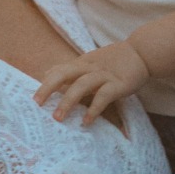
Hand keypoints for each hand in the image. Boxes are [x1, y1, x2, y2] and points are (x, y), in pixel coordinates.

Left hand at [34, 40, 149, 124]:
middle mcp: (90, 67)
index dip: (45, 82)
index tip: (32, 98)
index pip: (59, 70)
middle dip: (49, 88)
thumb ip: (70, 68)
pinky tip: (86, 121)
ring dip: (68, 101)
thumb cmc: (115, 60)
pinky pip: (103, 96)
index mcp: (82, 62)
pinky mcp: (118, 84)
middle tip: (37, 104)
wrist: (143, 52)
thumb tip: (47, 72)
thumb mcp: (89, 61)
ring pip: (81, 85)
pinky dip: (94, 109)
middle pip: (64, 74)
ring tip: (58, 118)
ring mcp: (104, 75)